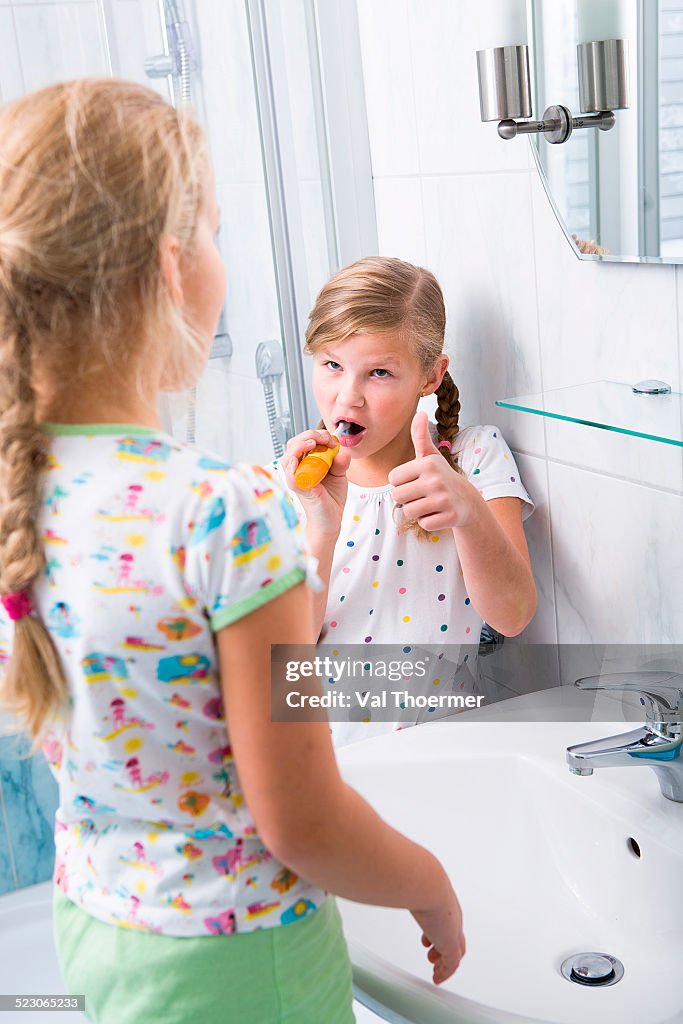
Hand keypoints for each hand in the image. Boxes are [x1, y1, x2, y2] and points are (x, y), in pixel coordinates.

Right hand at [283, 428, 350, 537]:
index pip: (303, 441)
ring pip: (287, 457)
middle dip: (309, 436)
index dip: (317, 435)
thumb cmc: (331, 498)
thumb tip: (343, 452)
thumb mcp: (339, 475)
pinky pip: (290, 476)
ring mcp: (296, 479)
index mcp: (307, 462)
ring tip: (313, 444)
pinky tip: (299, 460)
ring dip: (299, 446)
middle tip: (326, 439)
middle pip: (293, 444)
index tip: (333, 440)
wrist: (331, 520)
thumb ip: (340, 463)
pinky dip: (292, 466)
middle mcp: (298, 469)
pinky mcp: (298, 489)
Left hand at [388, 412, 480, 530]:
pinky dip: (429, 521)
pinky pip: (424, 524)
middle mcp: (435, 480)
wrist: (468, 500)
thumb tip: (419, 413)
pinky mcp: (450, 516)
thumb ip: (420, 437)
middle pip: (398, 497)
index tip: (416, 481)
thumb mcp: (431, 456)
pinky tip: (439, 513)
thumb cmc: (441, 477)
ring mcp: (444, 499)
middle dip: (407, 498)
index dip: (402, 482)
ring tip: (430, 503)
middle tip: (423, 494)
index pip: (393, 479)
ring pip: (409, 512)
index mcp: (427, 464)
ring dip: (417, 511)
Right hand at [412, 885, 465, 984]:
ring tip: (434, 967)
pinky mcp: (451, 945)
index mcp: (444, 902)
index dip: (438, 931)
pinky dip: (445, 973)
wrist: (429, 887)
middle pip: (455, 938)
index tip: (429, 938)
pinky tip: (437, 978)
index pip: (446, 921)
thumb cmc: (420, 882)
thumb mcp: (414, 887)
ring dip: (444, 961)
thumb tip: (391, 884)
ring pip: (455, 952)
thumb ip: (406, 888)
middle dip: (444, 948)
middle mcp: (452, 918)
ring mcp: (453, 932)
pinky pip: (451, 965)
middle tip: (433, 955)